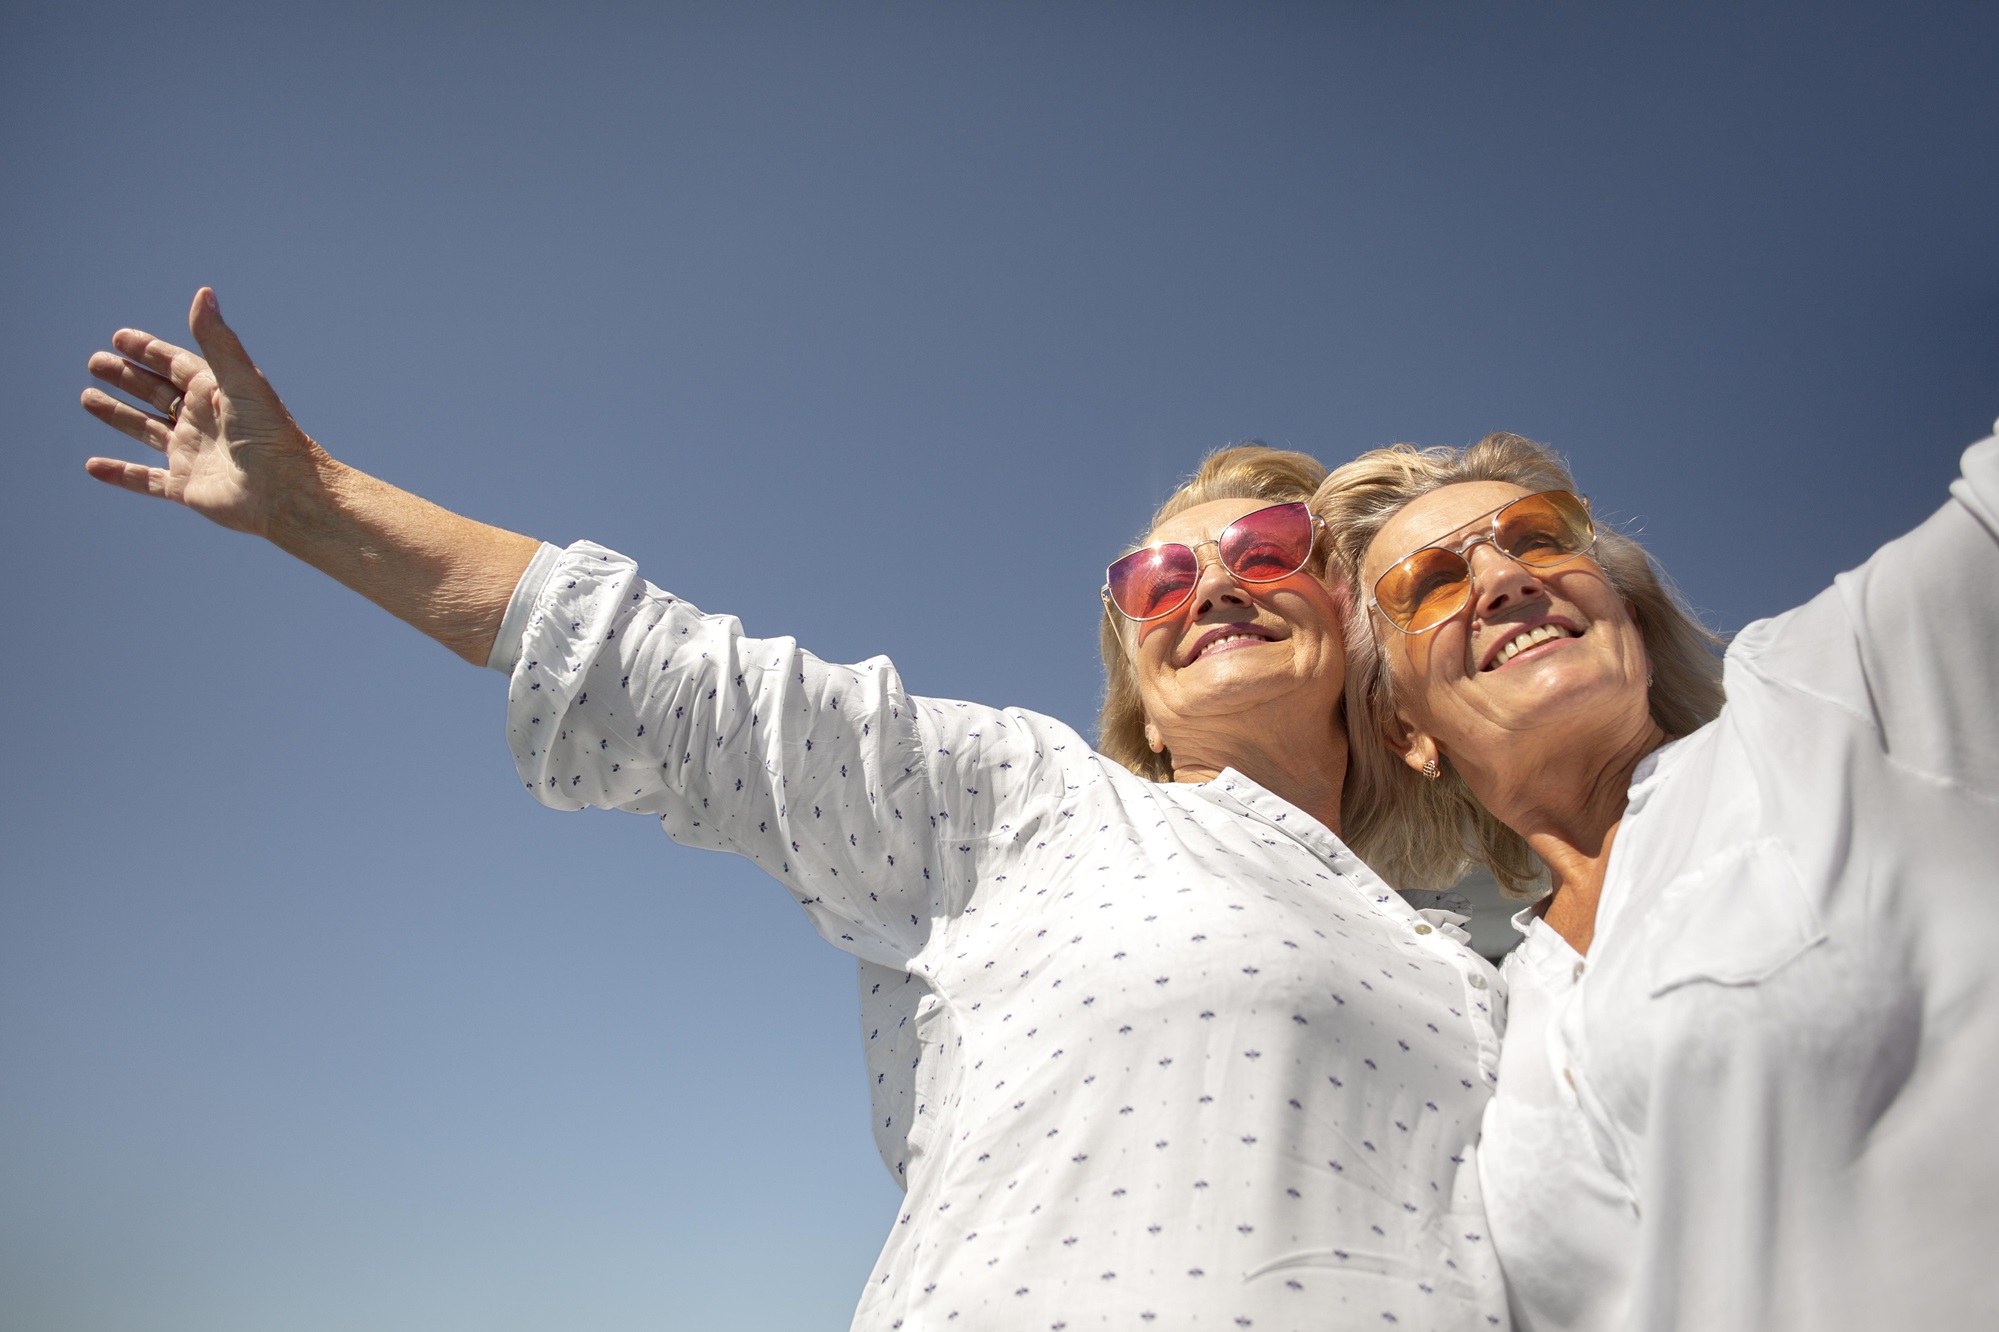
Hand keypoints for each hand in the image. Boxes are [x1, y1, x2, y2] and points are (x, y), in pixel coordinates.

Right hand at [81, 288, 325, 536]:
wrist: (286, 492)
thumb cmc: (270, 435)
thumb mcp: (241, 381)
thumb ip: (218, 341)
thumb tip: (203, 292)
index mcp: (217, 394)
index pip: (176, 365)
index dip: (149, 351)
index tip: (119, 337)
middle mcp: (204, 422)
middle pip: (158, 393)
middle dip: (127, 377)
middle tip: (95, 362)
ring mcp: (193, 454)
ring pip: (147, 430)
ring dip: (118, 415)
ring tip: (87, 398)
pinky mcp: (185, 487)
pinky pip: (145, 480)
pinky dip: (120, 474)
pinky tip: (92, 467)